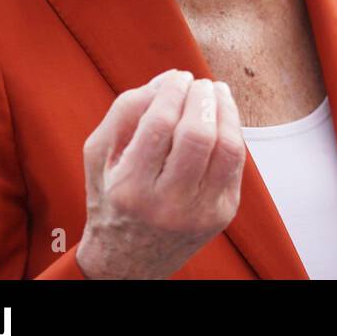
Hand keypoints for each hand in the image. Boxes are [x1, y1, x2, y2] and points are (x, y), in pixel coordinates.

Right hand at [75, 69, 244, 278]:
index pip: (159, 125)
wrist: (128, 259)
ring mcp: (200, 212)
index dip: (172, 92)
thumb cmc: (112, 197)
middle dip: (202, 98)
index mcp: (129, 189)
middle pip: (198, 136)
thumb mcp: (99, 154)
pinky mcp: (223, 214)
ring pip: (227, 148)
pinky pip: (237, 163)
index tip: (177, 77)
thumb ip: (126, 111)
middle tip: (198, 83)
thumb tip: (169, 78)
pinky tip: (223, 116)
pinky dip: (233, 131)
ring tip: (216, 92)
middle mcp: (167, 205)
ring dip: (225, 110)